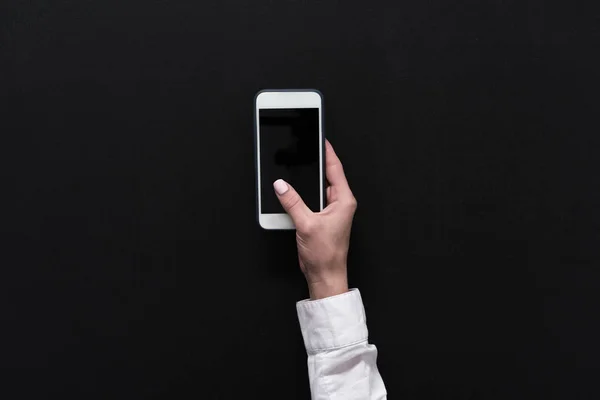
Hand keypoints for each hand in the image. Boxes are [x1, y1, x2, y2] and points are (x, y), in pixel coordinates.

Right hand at [273, 140, 356, 298]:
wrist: (325, 275)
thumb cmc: (326, 254)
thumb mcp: (306, 224)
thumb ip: (292, 202)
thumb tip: (281, 185)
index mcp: (343, 201)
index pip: (335, 169)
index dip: (327, 152)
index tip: (321, 138)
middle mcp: (339, 204)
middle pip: (326, 177)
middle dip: (314, 165)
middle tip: (303, 150)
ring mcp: (330, 212)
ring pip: (317, 189)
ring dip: (306, 182)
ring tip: (294, 170)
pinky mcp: (320, 219)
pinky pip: (311, 201)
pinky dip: (301, 196)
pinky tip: (291, 193)